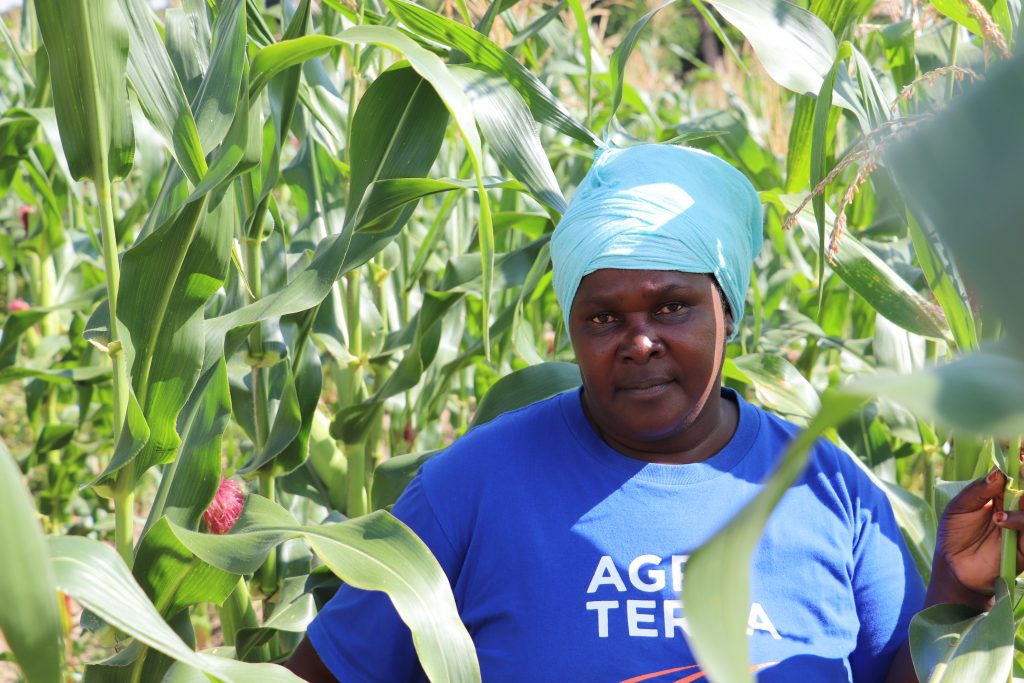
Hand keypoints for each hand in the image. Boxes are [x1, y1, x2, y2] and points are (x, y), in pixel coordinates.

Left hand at [928, 468, 1022, 607]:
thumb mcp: (959, 508)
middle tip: (1021, 466)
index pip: (1017, 475)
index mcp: (1001, 494)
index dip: (1020, 462)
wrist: (954, 567)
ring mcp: (1023, 526)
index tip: (1019, 452)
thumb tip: (997, 472)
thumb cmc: (954, 534)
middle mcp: (1017, 507)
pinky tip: (1000, 519)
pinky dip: (1020, 521)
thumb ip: (977, 490)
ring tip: (1005, 500)